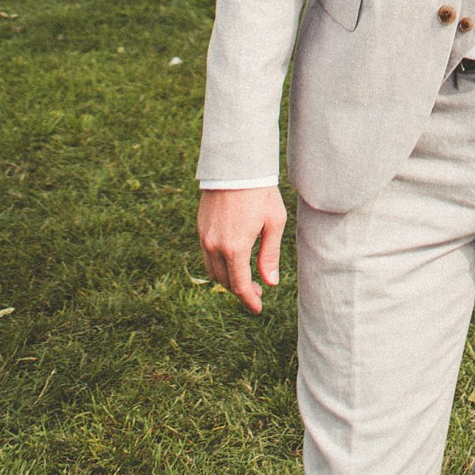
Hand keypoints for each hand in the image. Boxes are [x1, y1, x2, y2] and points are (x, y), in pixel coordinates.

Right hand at [197, 185, 286, 313]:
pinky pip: (207, 256)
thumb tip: (270, 282)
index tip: (257, 308)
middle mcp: (215, 247)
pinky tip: (233, 260)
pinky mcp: (200, 228)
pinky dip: (219, 265)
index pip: (240, 285)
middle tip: (257, 290)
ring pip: (213, 271)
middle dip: (240, 290)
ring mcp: (204, 238)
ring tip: (246, 278)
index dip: (249, 300)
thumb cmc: (260, 192)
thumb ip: (269, 255)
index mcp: (235, 248)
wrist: (236, 166)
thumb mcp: (273, 222)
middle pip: (225, 281)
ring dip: (228, 279)